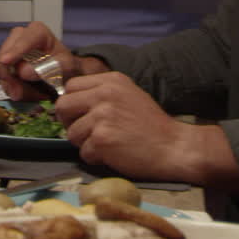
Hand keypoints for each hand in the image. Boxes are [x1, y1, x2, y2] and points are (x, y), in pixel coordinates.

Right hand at [0, 21, 77, 100]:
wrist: (62, 71)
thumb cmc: (65, 65)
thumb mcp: (65, 66)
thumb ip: (47, 68)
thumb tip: (22, 72)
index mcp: (37, 31)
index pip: (23, 41)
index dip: (14, 52)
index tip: (6, 62)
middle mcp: (20, 35)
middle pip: (6, 52)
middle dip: (8, 73)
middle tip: (16, 91)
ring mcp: (11, 46)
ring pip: (0, 64)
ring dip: (8, 81)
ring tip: (19, 93)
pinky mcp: (6, 58)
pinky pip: (1, 71)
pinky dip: (8, 83)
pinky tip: (17, 91)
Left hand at [55, 72, 197, 181]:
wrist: (175, 147)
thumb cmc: (151, 125)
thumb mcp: (128, 95)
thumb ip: (101, 93)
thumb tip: (71, 100)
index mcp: (110, 81)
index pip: (71, 86)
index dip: (72, 103)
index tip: (80, 115)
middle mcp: (104, 94)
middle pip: (62, 106)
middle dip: (69, 123)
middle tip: (85, 133)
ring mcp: (102, 116)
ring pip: (71, 133)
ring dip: (85, 144)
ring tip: (107, 144)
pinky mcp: (102, 139)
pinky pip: (84, 152)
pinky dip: (96, 157)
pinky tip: (114, 154)